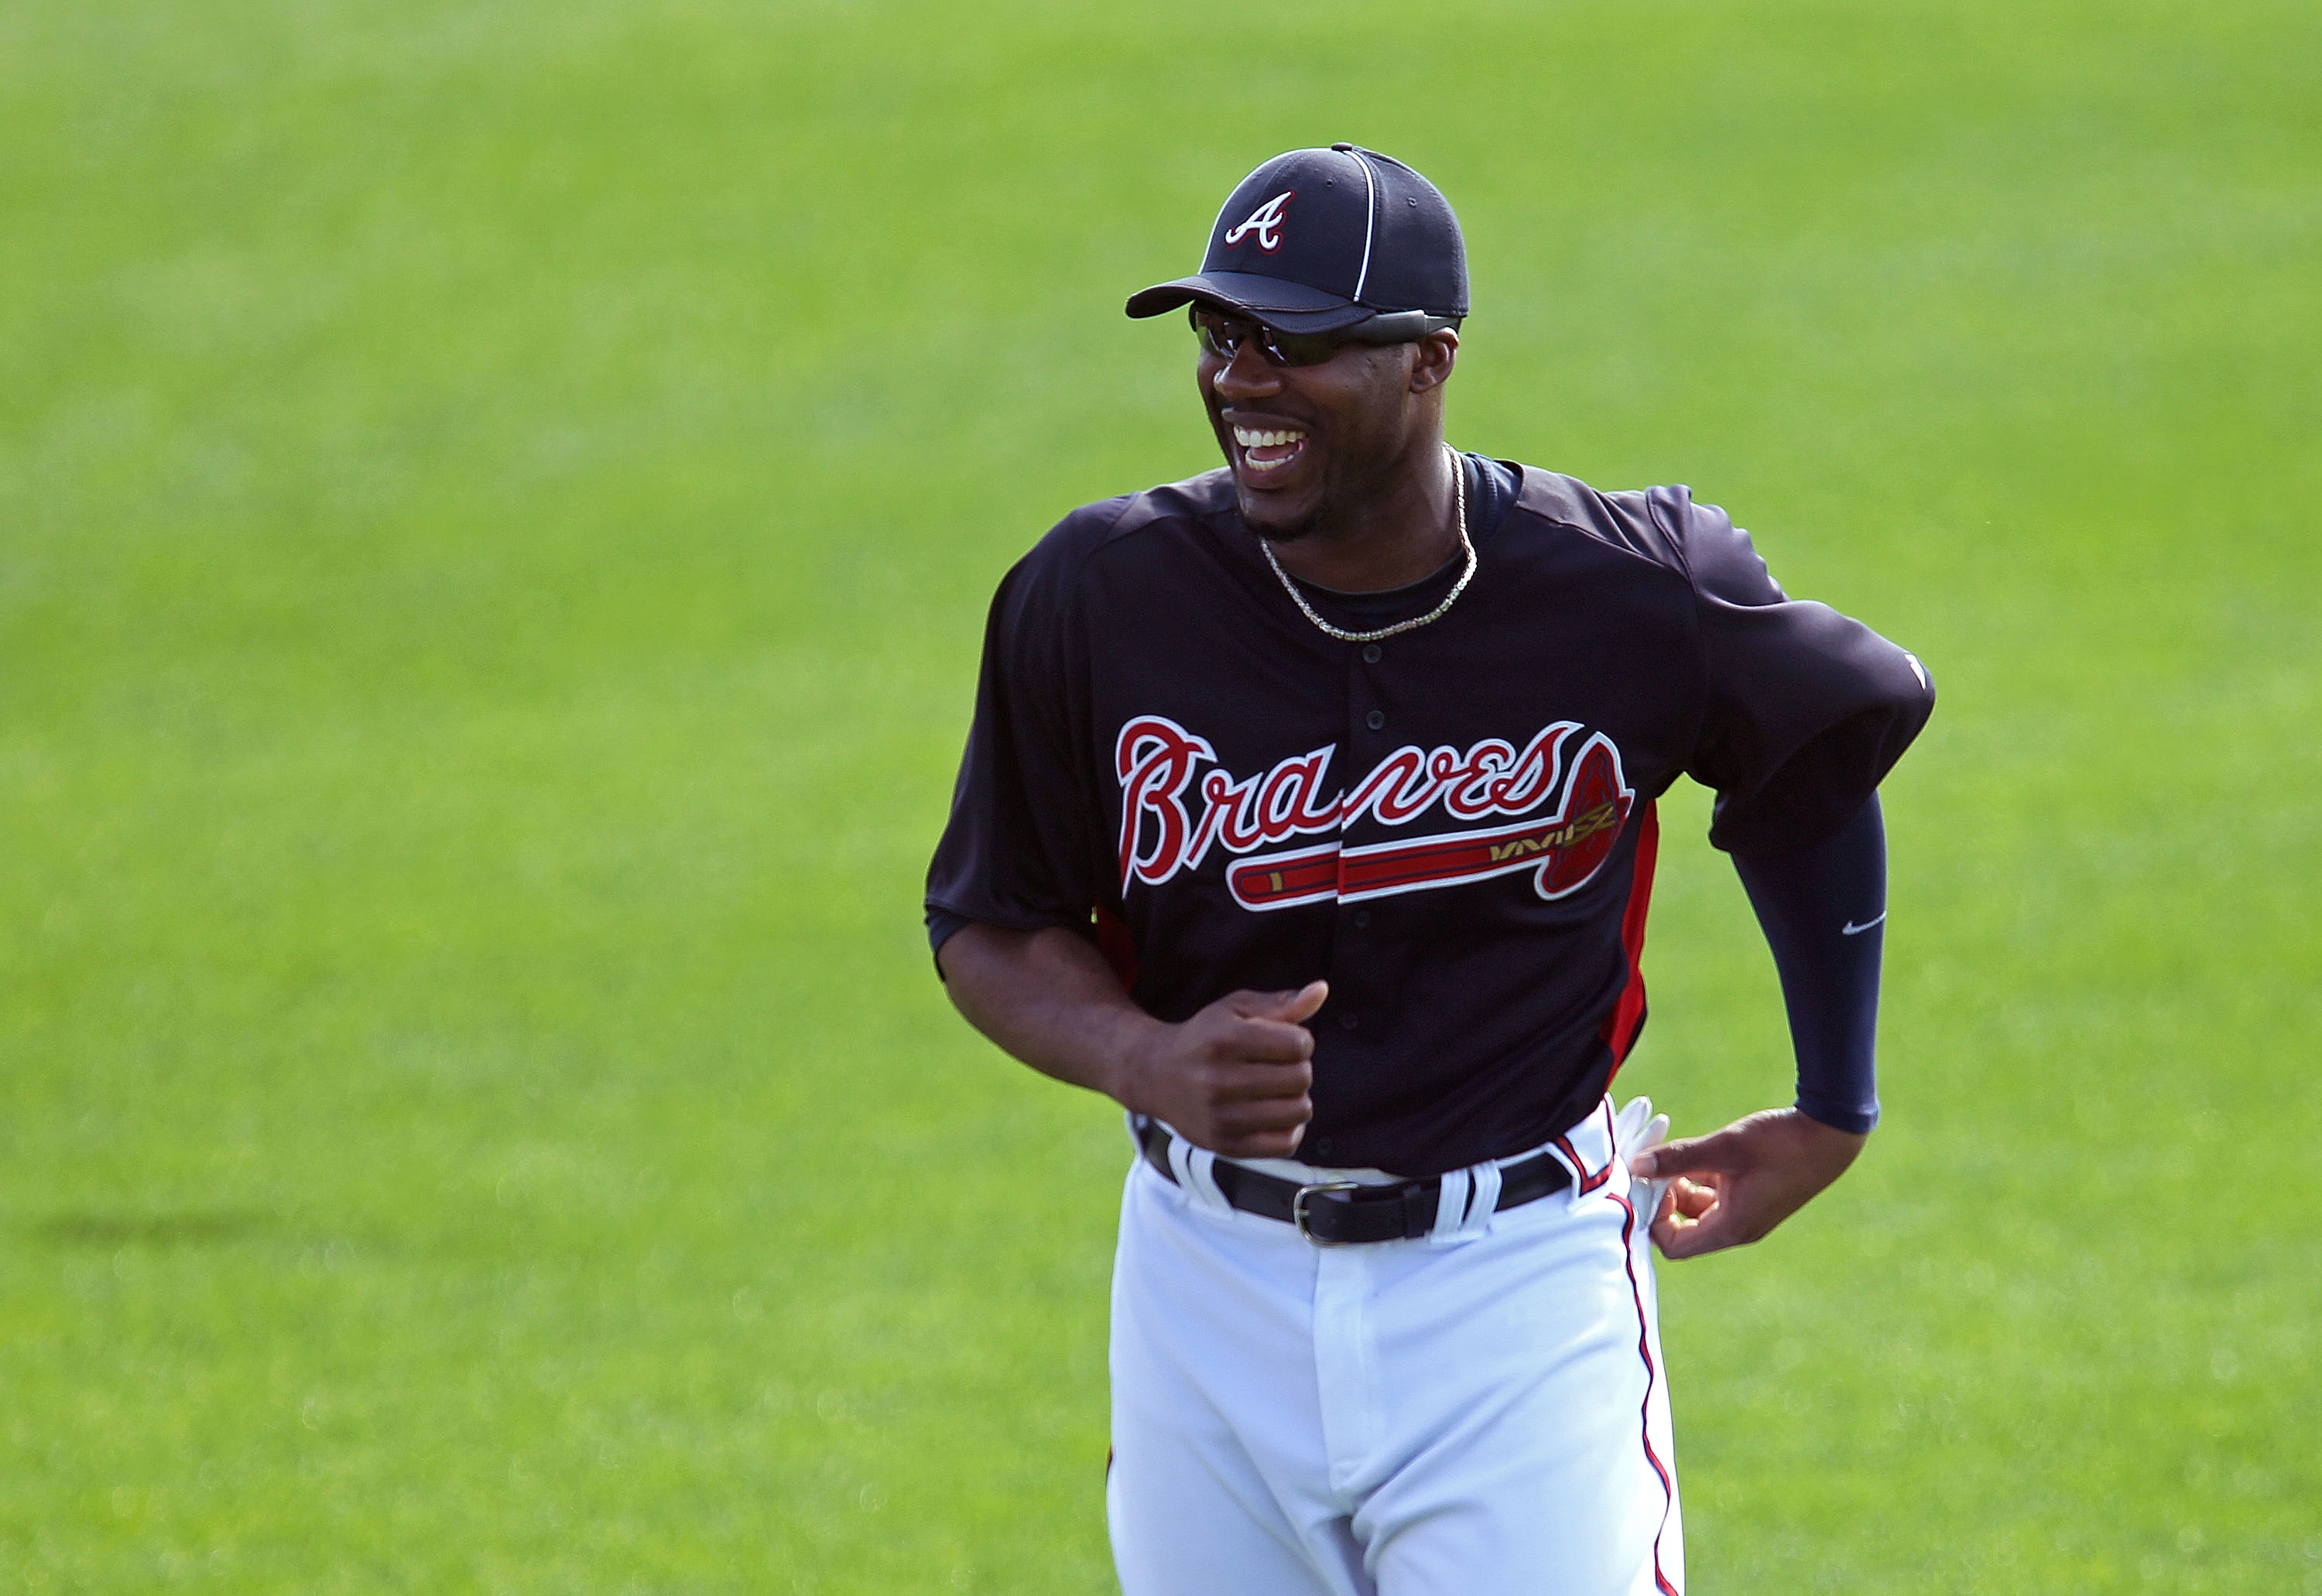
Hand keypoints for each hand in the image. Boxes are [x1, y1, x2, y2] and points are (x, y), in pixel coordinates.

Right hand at [1115, 981, 1327, 1159]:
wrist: (1155, 1076)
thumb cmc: (1206, 1037)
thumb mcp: (1235, 1010)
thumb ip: (1281, 1003)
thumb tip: (1322, 990)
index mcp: (1225, 1040)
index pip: (1298, 1044)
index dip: (1300, 1040)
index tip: (1282, 1041)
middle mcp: (1220, 1080)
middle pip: (1301, 1078)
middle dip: (1298, 1068)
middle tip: (1278, 1066)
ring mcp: (1221, 1117)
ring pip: (1299, 1111)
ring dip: (1296, 1098)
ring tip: (1276, 1089)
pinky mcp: (1225, 1145)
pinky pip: (1285, 1144)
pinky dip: (1290, 1128)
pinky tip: (1274, 1114)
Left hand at [1626, 1107, 1866, 1259]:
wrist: (1831, 1134)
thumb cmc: (1782, 1143)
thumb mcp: (1724, 1148)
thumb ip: (1677, 1158)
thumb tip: (1635, 1165)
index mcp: (1732, 1228)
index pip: (1674, 1245)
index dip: (1654, 1218)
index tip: (1651, 1183)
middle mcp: (1738, 1228)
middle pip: (1682, 1230)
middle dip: (1664, 1201)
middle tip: (1657, 1167)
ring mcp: (1746, 1213)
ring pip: (1697, 1212)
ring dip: (1681, 1188)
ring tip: (1678, 1157)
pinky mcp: (1752, 1196)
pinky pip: (1714, 1198)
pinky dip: (1699, 1180)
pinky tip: (1697, 1155)